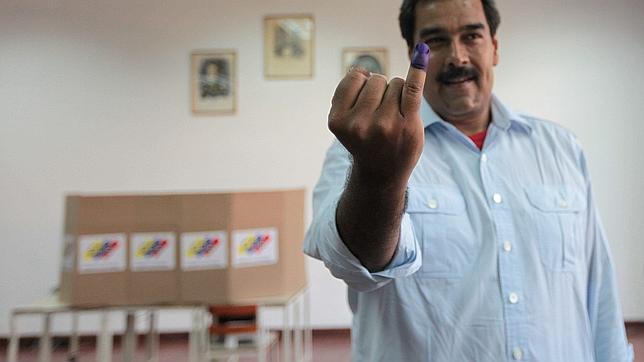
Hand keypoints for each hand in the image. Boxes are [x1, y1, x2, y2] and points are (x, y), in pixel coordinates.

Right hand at [328, 43, 429, 186]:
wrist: (382, 174)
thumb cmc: (365, 141)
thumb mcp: (346, 120)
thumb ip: (349, 93)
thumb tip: (364, 68)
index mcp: (338, 121)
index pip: (356, 78)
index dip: (363, 86)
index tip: (364, 107)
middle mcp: (359, 124)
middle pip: (377, 80)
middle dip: (381, 91)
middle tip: (380, 118)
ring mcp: (385, 125)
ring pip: (396, 83)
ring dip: (397, 95)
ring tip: (393, 119)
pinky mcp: (408, 124)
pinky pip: (413, 88)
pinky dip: (418, 69)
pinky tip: (423, 53)